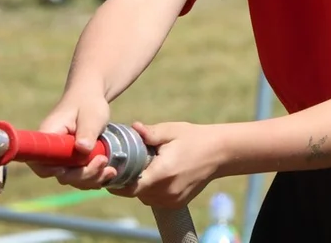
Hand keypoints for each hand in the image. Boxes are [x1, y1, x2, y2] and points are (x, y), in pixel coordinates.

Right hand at [27, 90, 113, 187]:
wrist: (91, 98)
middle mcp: (52, 149)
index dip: (50, 170)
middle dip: (83, 175)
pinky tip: (110, 172)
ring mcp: (63, 157)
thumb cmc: (88, 103)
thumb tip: (82, 148)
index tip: (67, 169)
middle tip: (103, 161)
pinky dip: (95, 178)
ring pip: (72, 178)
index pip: (38, 160)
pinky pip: (81, 177)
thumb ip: (87, 131)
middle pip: (60, 174)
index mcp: (49, 134)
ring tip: (111, 170)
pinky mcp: (73, 162)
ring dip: (92, 179)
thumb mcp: (91, 115)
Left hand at [108, 121, 222, 208]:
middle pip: (135, 192)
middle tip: (126, 163)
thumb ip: (149, 133)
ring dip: (140, 186)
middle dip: (128, 180)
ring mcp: (173, 199)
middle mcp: (167, 191)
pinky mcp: (178, 203)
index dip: (118, 181)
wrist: (219, 153)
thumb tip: (133, 128)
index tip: (111, 169)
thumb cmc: (194, 138)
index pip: (131, 187)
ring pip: (145, 197)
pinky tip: (155, 174)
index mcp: (163, 173)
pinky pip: (156, 200)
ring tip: (142, 167)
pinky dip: (151, 190)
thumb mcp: (171, 131)